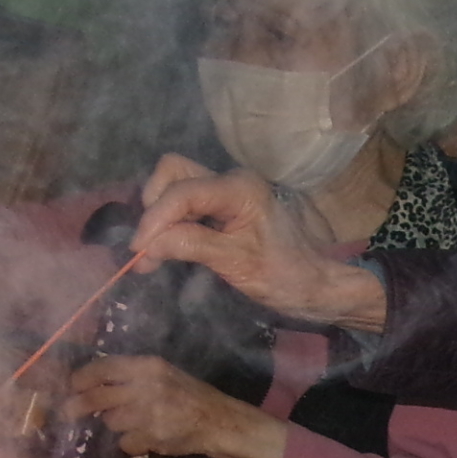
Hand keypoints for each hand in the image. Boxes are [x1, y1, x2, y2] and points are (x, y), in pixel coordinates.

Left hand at [68, 354, 286, 457]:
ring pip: (110, 421)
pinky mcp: (152, 436)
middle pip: (97, 396)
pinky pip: (125, 442)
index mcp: (149, 366)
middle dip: (78, 405)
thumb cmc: (189, 395)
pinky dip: (131, 443)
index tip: (73, 385)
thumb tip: (93, 381)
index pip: (103, 367)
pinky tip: (146, 437)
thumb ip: (132, 375)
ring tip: (133, 423)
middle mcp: (147, 386)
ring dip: (116, 425)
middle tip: (69, 411)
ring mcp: (149, 412)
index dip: (82, 377)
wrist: (218, 421)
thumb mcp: (163, 374)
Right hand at [130, 154, 386, 326]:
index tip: (138, 252)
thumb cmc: (286, 276)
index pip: (182, 193)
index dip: (154, 220)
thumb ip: (190, 245)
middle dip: (154, 206)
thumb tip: (144, 245)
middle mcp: (232, 180)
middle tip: (148, 247)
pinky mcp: (223, 205)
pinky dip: (170, 221)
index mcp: (240, 189)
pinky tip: (166, 248)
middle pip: (173, 172)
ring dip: (159, 213)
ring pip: (176, 184)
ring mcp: (227, 191)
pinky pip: (186, 202)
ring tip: (153, 252)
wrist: (318, 284)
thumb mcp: (237, 264)